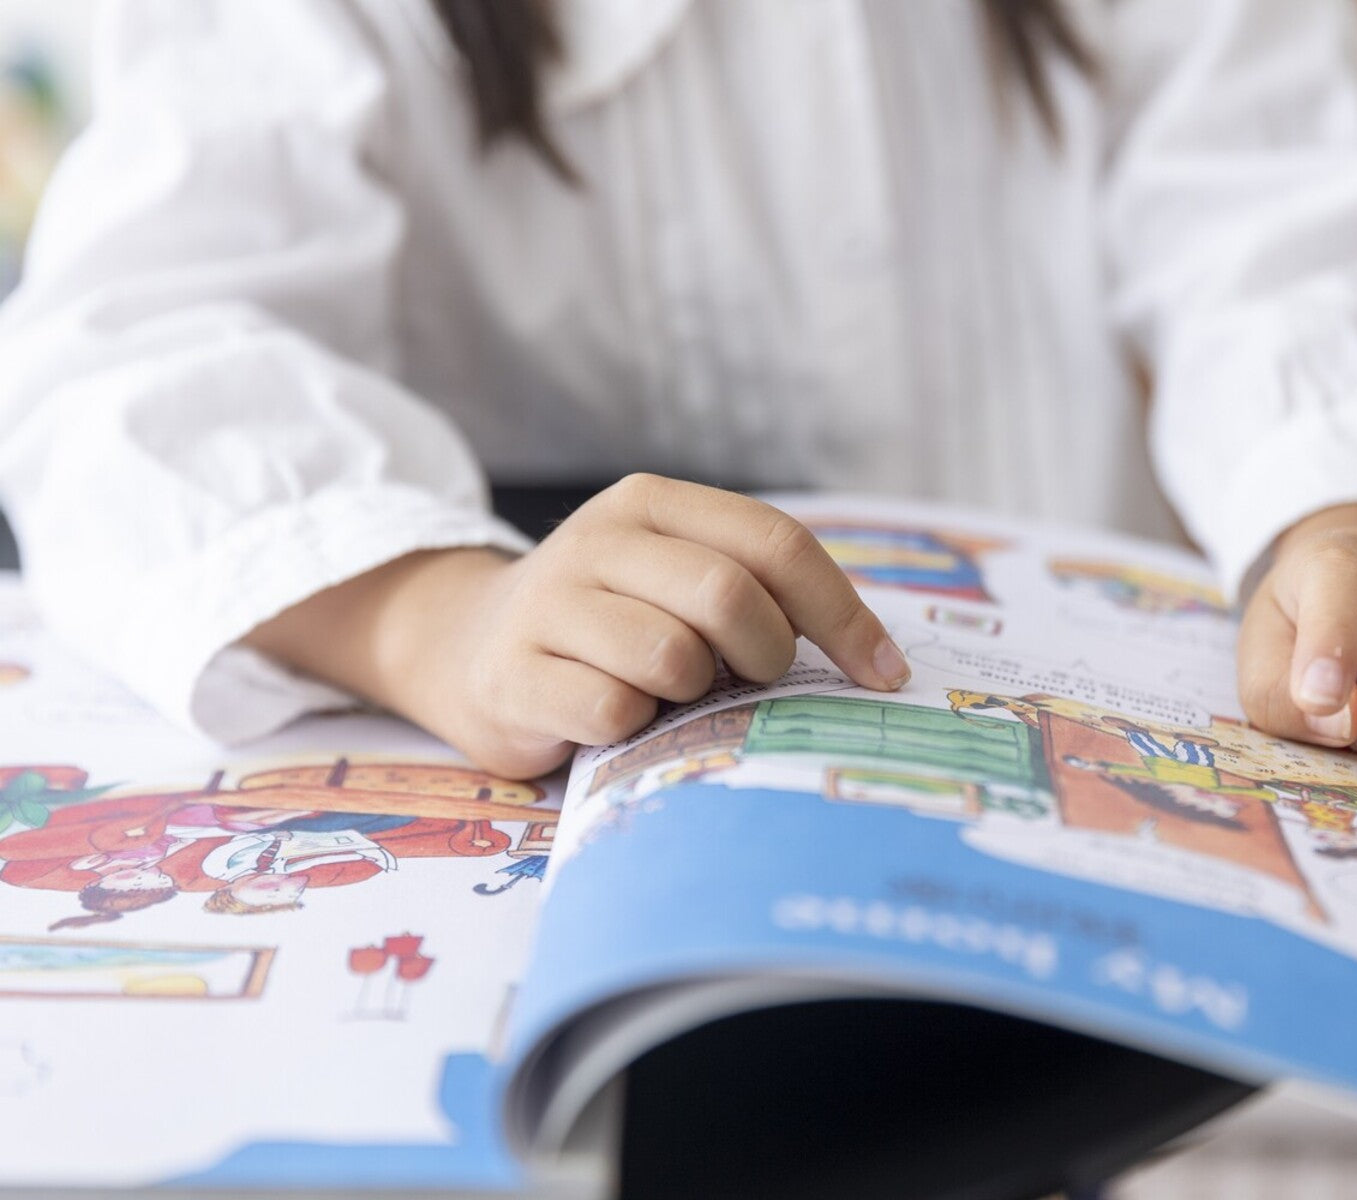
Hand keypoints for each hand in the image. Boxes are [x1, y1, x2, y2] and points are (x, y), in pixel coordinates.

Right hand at [244, 475, 908, 777]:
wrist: (465, 646)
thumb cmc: (607, 622)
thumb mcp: (675, 578)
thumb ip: (756, 590)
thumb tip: (877, 657)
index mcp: (653, 505)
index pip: (775, 543)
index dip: (842, 613)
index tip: (884, 673)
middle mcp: (598, 540)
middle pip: (728, 595)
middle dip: (765, 654)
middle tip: (753, 681)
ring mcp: (548, 604)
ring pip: (672, 655)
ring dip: (692, 692)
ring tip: (669, 692)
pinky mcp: (513, 673)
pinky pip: (613, 709)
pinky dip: (635, 727)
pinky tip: (615, 717)